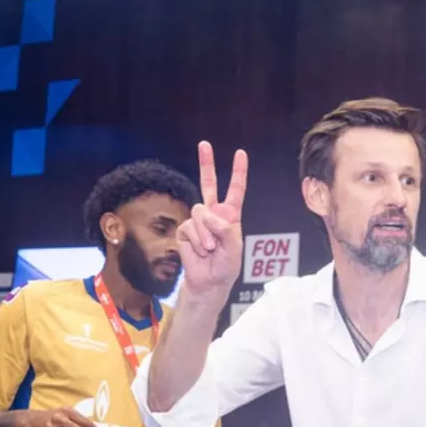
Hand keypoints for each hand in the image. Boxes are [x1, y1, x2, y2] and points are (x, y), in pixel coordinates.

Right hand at [177, 142, 247, 301]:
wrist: (209, 283)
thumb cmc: (226, 266)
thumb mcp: (236, 248)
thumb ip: (227, 230)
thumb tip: (211, 217)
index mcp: (230, 215)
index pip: (235, 190)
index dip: (238, 172)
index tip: (240, 153)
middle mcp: (213, 214)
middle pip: (208, 183)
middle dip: (206, 163)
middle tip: (204, 144)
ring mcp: (198, 221)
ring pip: (200, 213)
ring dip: (206, 234)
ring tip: (210, 249)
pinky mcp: (185, 230)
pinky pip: (190, 228)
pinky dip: (197, 241)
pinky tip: (200, 251)